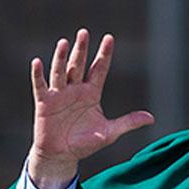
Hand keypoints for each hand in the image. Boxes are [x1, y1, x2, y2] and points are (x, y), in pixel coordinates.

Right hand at [28, 29, 153, 188]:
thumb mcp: (110, 132)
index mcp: (92, 93)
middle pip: (79, 65)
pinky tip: (37, 62)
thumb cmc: (86, 143)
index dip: (104, 54)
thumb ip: (129, 122)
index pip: (99, 69)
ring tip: (65, 42)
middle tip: (84, 32)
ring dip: (62, 57)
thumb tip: (152, 118)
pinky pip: (41, 86)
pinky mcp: (45, 103)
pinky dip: (38, 75)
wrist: (63, 156)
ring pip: (61, 71)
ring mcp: (59, 95)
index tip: (110, 38)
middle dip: (82, 49)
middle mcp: (75, 90)